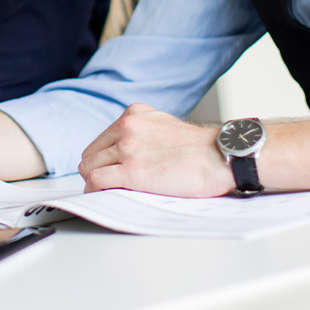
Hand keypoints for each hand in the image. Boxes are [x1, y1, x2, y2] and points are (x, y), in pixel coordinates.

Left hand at [78, 103, 234, 197]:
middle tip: (102, 184)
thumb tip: (129, 150)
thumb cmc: (200, 147)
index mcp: (134, 114)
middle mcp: (127, 127)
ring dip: (93, 181)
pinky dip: (94, 189)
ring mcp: (127, 149)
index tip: (104, 168)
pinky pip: (96, 180)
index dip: (101, 157)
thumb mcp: (164, 125)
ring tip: (103, 192)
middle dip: (95, 169)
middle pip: (92, 153)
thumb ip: (143, 132)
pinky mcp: (130, 171)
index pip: (102, 138)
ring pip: (89, 166)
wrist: (220, 156)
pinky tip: (102, 195)